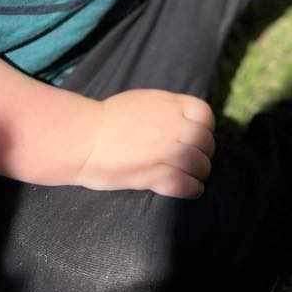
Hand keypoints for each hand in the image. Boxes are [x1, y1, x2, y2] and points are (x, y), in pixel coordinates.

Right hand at [77, 89, 215, 198]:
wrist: (85, 138)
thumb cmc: (108, 119)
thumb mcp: (144, 101)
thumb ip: (167, 110)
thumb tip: (181, 119)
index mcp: (171, 105)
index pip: (205, 115)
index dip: (205, 128)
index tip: (199, 137)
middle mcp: (175, 127)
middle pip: (205, 142)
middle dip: (204, 152)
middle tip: (197, 161)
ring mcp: (168, 151)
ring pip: (200, 164)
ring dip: (200, 172)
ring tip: (196, 177)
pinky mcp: (157, 175)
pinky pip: (186, 184)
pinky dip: (193, 188)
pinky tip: (192, 189)